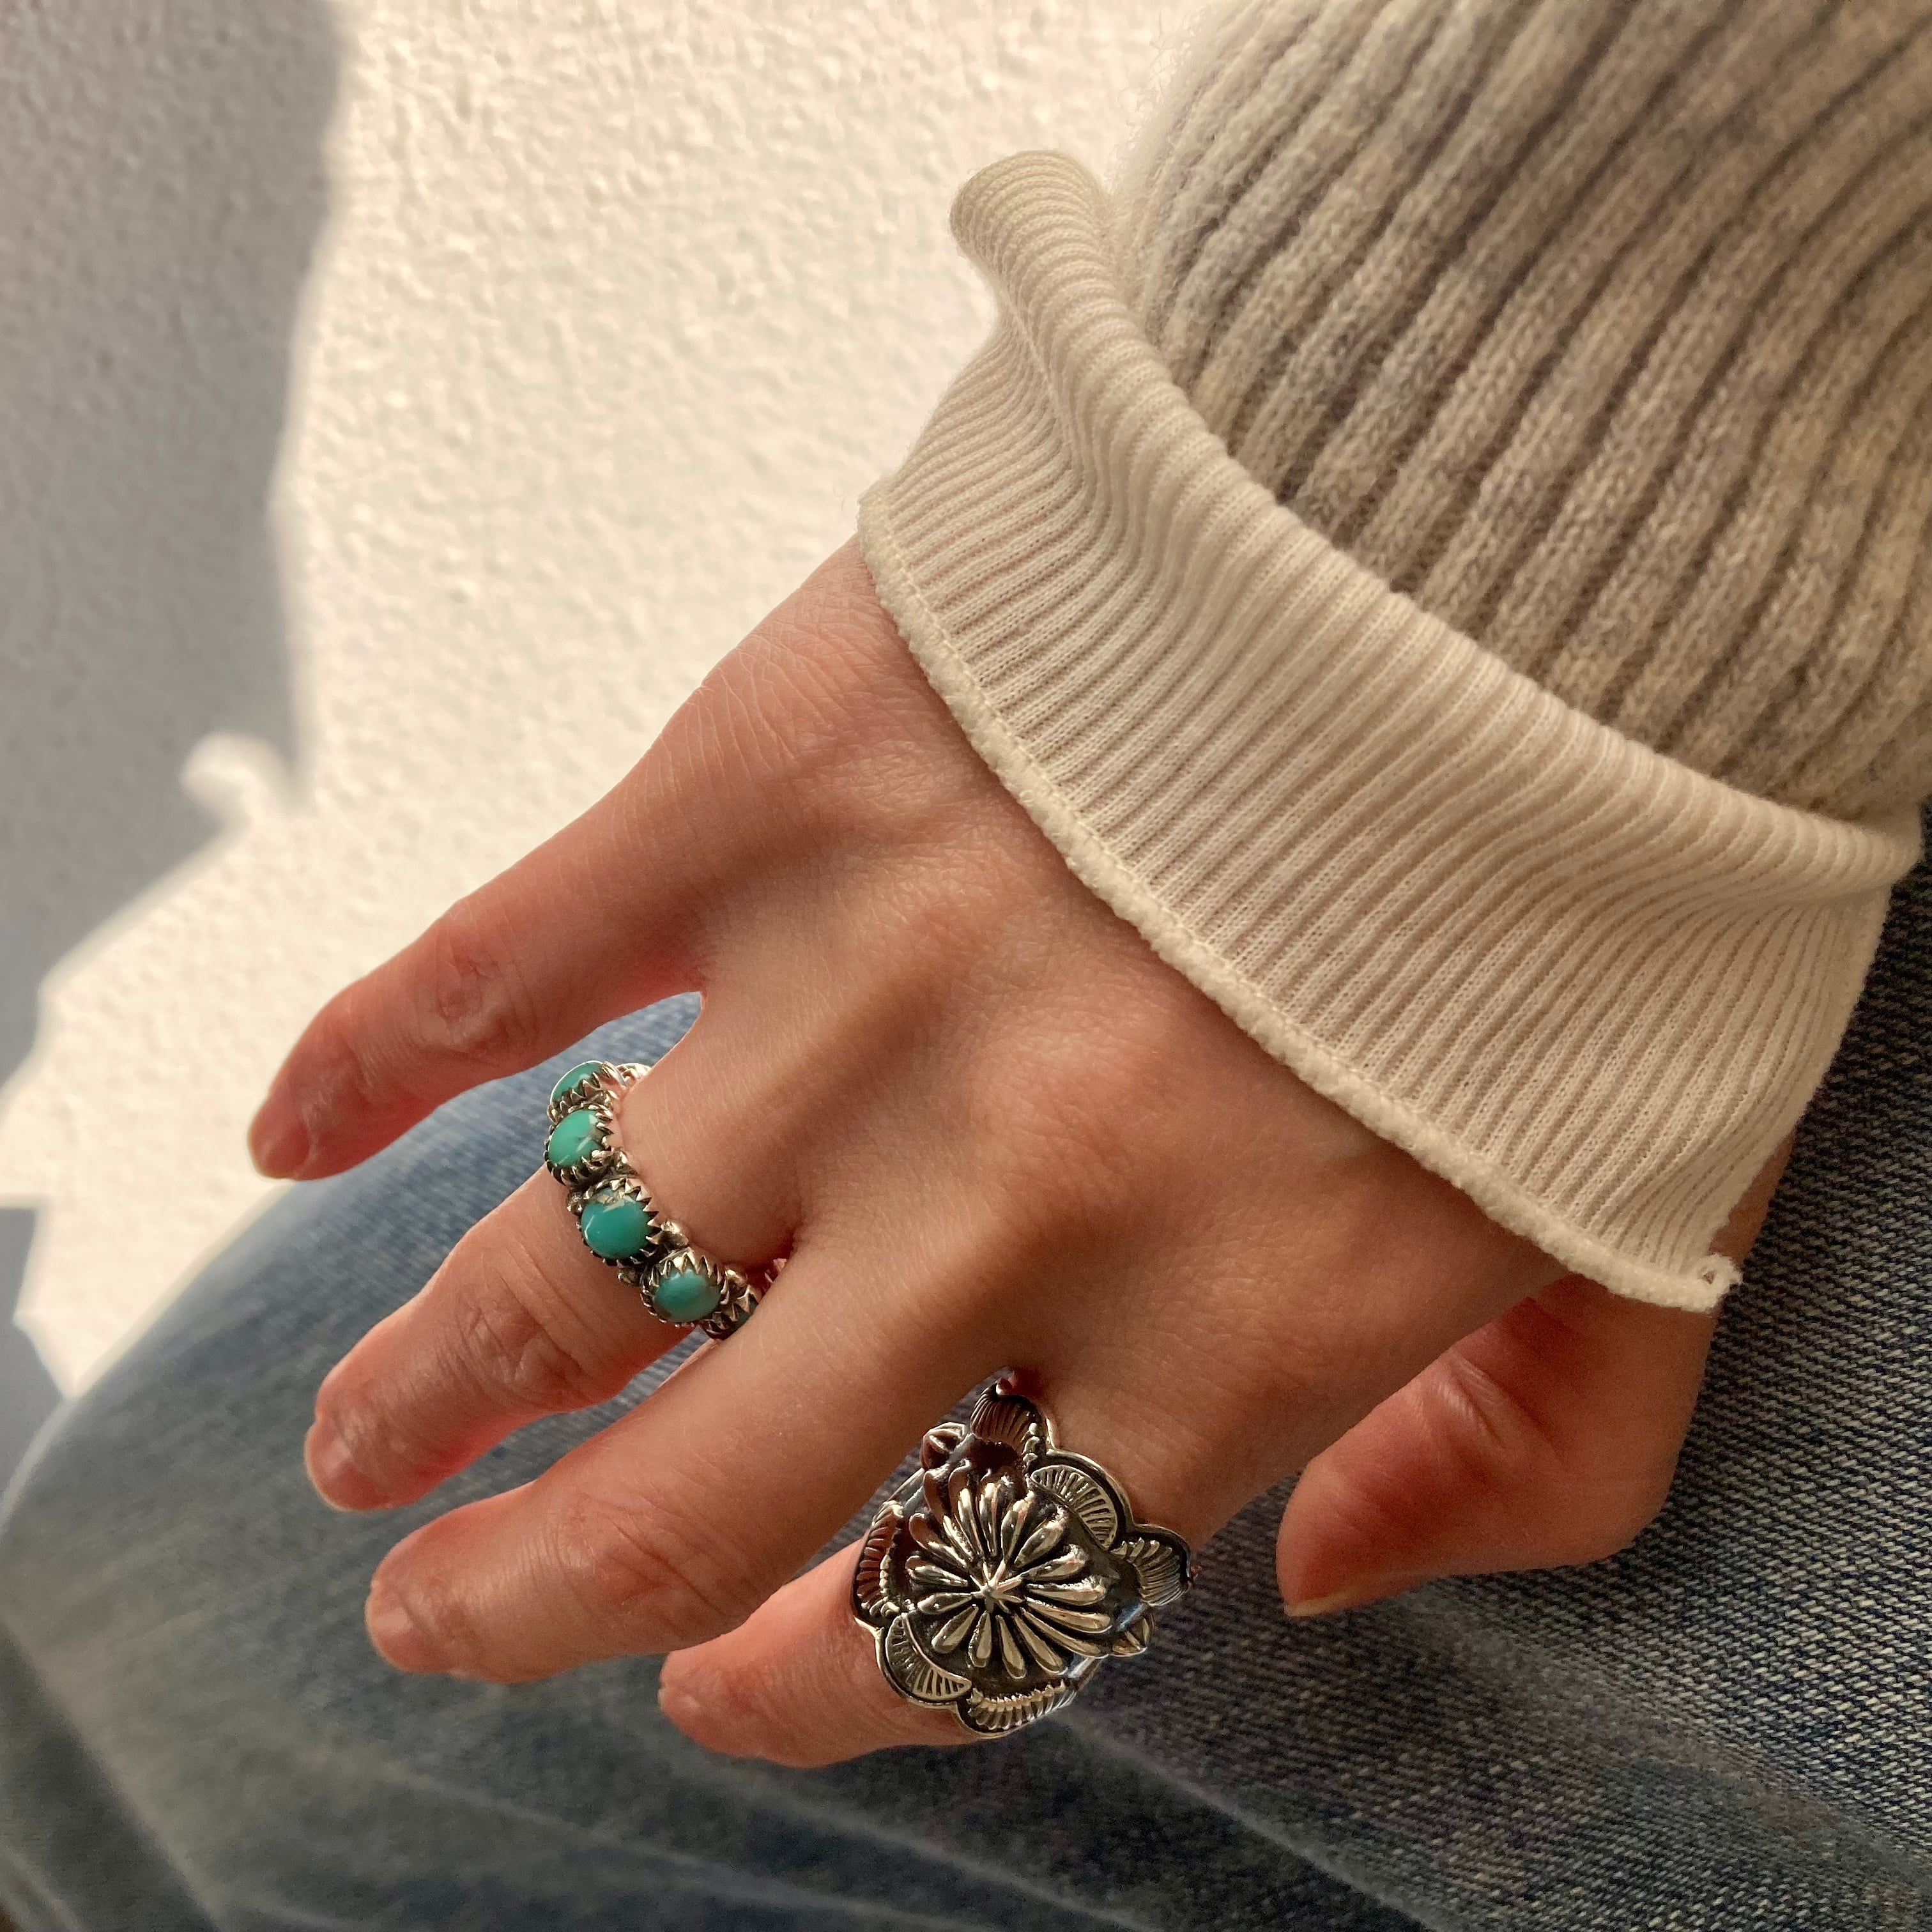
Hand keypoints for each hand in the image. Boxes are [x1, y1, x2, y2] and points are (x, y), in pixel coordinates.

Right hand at [253, 542, 1781, 1765]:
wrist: (1526, 522)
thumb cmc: (1594, 878)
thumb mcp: (1645, 1219)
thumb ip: (1527, 1457)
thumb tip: (1307, 1575)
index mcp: (1229, 1329)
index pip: (967, 1600)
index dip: (818, 1679)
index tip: (717, 1683)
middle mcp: (1011, 1204)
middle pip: (701, 1480)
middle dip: (542, 1586)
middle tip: (448, 1614)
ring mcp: (863, 995)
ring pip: (565, 1262)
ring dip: (431, 1380)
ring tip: (359, 1445)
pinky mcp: (767, 791)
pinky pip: (504, 960)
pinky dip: (372, 1054)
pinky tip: (286, 1133)